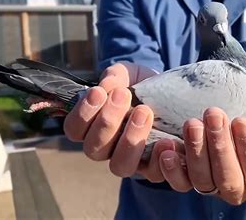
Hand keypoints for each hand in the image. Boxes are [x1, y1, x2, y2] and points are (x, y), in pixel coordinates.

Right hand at [63, 62, 176, 181]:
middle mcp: (105, 148)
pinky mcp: (151, 167)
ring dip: (130, 139)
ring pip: (119, 165)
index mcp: (91, 127)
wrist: (170, 92)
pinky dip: (157, 157)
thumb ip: (114, 76)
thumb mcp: (127, 74)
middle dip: (107, 121)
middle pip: (94, 149)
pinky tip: (165, 138)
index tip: (98, 92)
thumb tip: (107, 86)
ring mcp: (127, 160)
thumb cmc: (139, 84)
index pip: (74, 129)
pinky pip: (151, 172)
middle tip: (123, 95)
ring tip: (144, 111)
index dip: (83, 113)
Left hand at [158, 108, 245, 204]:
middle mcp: (237, 190)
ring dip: (196, 151)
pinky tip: (167, 149)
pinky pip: (179, 182)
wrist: (240, 124)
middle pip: (227, 177)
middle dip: (220, 146)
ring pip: (202, 179)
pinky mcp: (188, 179)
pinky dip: (171, 168)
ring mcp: (211, 186)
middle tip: (214, 115)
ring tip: (193, 123)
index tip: (242, 121)